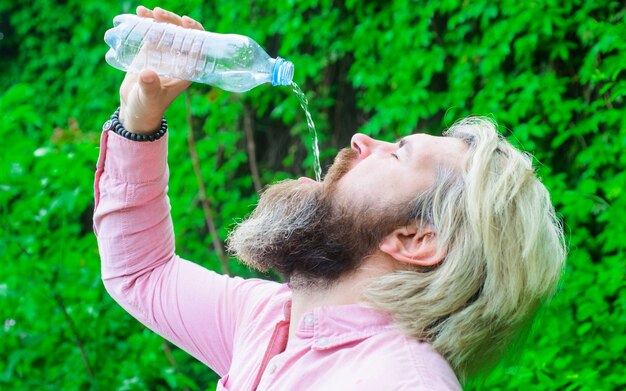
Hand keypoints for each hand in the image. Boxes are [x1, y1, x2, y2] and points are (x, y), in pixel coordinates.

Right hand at [118, 6, 204, 133]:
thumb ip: (150, 87)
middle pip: (183, 34)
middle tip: (158, 14)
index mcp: (187, 70)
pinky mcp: (152, 50)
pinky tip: (139, 13)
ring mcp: (166, 54)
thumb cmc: (147, 107)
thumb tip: (147, 74)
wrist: (135, 108)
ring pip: (169, 30)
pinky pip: (154, 31)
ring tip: (145, 12)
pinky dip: (147, 21)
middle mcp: (180, 60)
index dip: (195, 32)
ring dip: (160, 18)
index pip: (199, 47)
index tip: (185, 22)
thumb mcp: (149, 98)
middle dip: (173, 20)